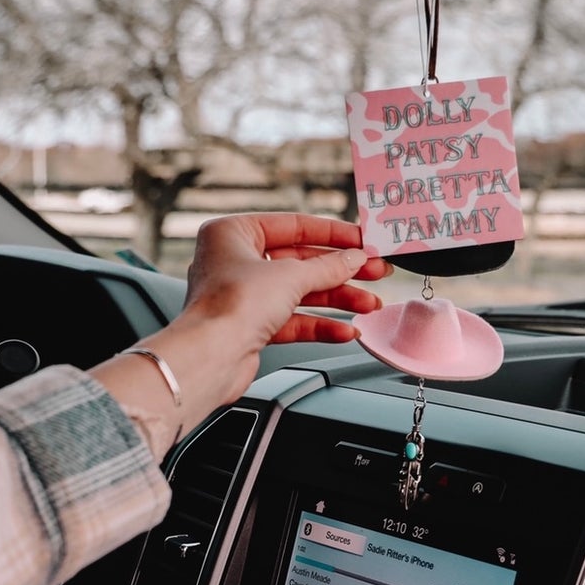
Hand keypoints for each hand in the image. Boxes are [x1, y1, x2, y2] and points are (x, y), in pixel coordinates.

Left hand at [184, 212, 389, 349]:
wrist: (210, 358)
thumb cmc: (231, 306)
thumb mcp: (290, 276)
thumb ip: (328, 266)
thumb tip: (355, 258)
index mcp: (232, 233)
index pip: (293, 226)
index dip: (333, 234)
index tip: (362, 241)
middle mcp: (234, 261)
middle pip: (299, 261)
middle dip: (340, 271)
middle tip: (374, 272)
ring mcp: (242, 296)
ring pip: (299, 293)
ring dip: (337, 299)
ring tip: (369, 304)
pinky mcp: (250, 326)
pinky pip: (292, 320)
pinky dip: (319, 325)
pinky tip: (345, 330)